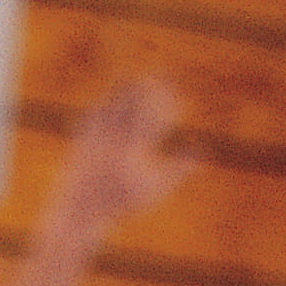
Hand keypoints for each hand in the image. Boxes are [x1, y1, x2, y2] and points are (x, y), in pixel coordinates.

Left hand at [58, 74, 193, 232]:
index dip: (167, 103)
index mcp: (133, 152)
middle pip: (133, 105)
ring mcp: (95, 137)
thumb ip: (181, 168)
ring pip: (112, 104)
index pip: (154, 118)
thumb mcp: (156, 189)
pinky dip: (106, 101)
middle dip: (148, 87)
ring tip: (137, 78)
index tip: (178, 95)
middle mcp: (113, 141)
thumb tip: (204, 150)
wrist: (81, 211)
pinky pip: (94, 112)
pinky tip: (114, 96)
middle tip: (161, 75)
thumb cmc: (123, 202)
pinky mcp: (81, 137)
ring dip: (126, 89)